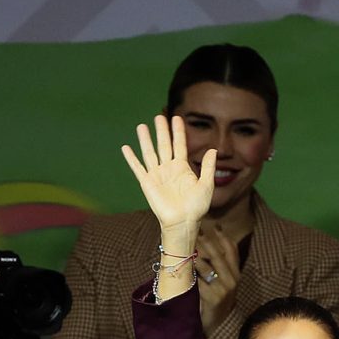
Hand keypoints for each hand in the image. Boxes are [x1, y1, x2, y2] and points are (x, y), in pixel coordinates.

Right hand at [121, 115, 215, 270]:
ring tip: (142, 126)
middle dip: (162, 131)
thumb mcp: (206, 185)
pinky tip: (126, 148)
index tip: (177, 118)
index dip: (178, 132)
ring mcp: (157, 175)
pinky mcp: (147, 183)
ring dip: (145, 140)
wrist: (182, 222)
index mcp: (182, 168)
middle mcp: (168, 169)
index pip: (179, 145)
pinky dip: (131, 158)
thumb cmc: (196, 207)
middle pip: (164, 145)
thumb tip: (213, 149)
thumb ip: (208, 167)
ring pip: (150, 153)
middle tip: (159, 116)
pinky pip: (138, 168)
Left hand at [196, 223, 241, 333]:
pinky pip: (199, 280)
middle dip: (205, 240)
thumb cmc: (212, 302)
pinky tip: (182, 265)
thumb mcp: (219, 282)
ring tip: (185, 244)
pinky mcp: (214, 298)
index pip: (232, 249)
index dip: (222, 236)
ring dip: (194, 253)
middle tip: (193, 229)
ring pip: (207, 265)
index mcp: (235, 274)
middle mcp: (233, 280)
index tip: (213, 224)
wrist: (212, 326)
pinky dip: (190, 272)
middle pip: (218, 253)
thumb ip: (215, 266)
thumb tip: (202, 242)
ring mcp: (224, 289)